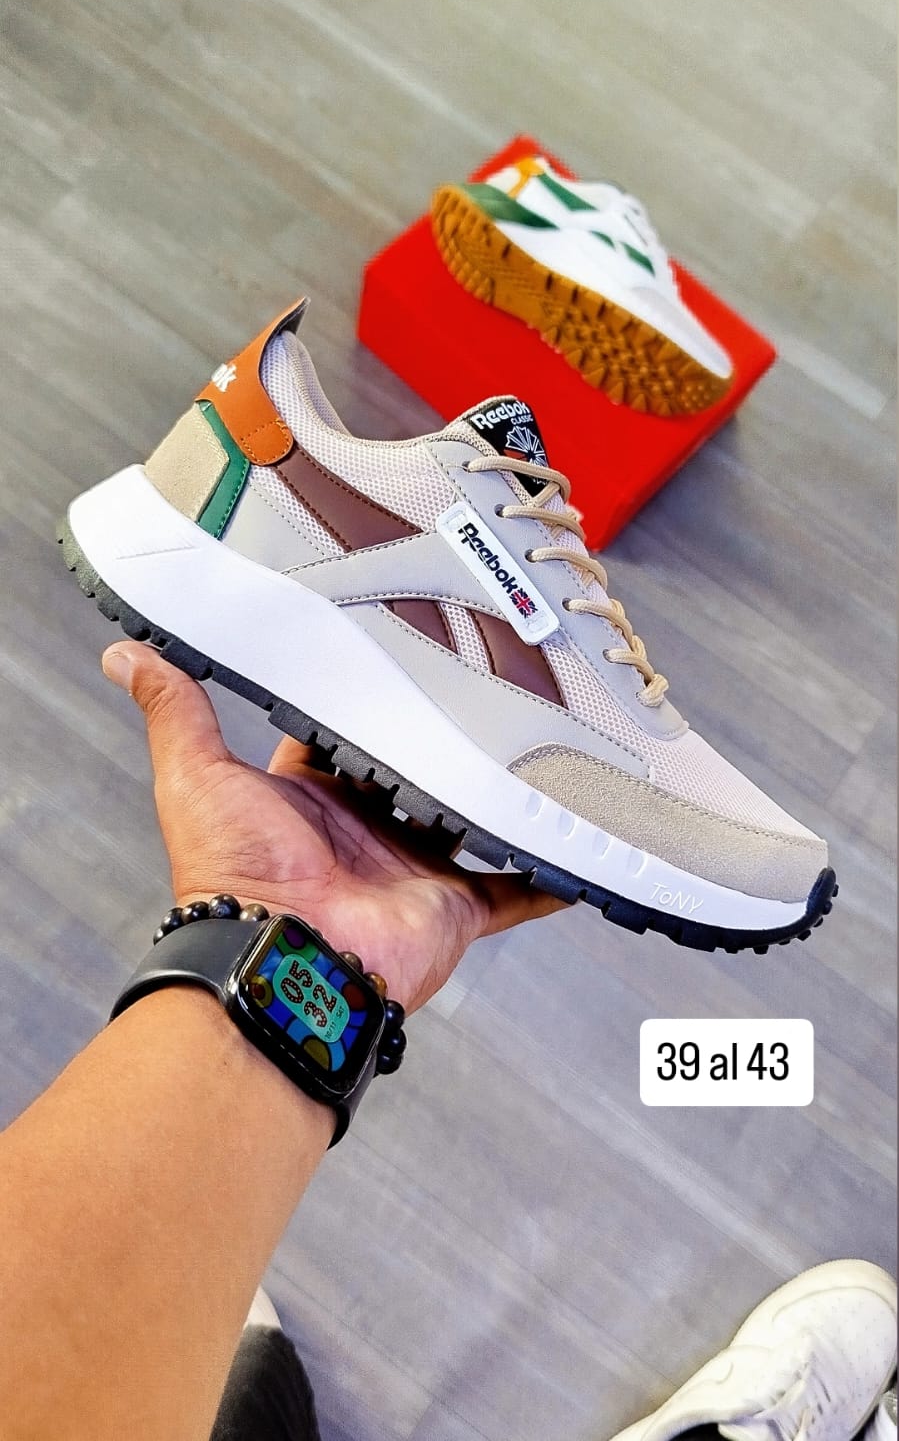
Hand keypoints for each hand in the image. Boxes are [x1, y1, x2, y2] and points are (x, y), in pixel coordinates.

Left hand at [102, 642, 566, 1011]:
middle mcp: (366, 831)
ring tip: (543, 746)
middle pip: (416, 772)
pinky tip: (578, 848)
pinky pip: (514, 890)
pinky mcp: (456, 906)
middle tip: (486, 685)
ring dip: (500, 795)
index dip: (365, 698)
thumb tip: (125, 657)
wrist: (286, 961)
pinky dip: (546, 875)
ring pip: (471, 821)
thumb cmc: (233, 879)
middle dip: (445, 738)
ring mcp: (414, 868)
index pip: (343, 734)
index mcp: (310, 798)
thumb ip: (178, 713)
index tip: (394, 654)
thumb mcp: (197, 777)